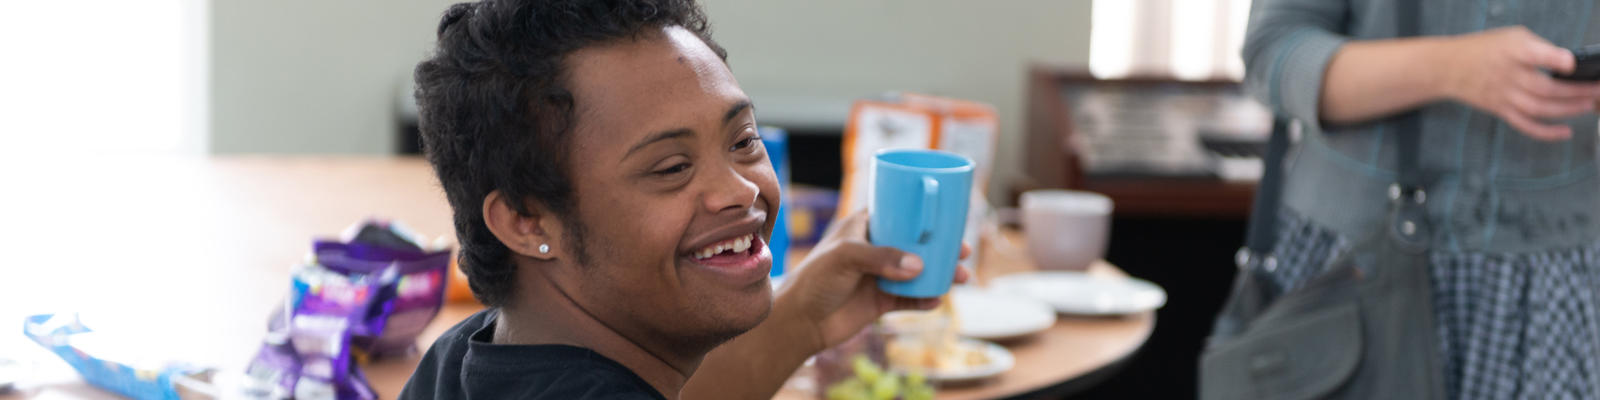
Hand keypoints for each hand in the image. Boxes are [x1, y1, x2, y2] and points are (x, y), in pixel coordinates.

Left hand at [773, 211, 969, 353]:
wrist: (800, 321)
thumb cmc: (815, 278)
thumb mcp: (845, 257)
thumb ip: (881, 257)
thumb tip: (919, 266)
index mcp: (865, 226)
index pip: (899, 211)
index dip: (925, 213)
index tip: (950, 214)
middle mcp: (876, 249)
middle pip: (917, 243)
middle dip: (943, 246)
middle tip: (963, 250)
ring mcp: (881, 276)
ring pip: (919, 272)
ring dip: (941, 274)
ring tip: (960, 277)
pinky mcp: (882, 302)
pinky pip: (912, 300)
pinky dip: (927, 299)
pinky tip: (936, 299)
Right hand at [1442, 26, 1599, 139]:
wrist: (1447, 68)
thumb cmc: (1483, 49)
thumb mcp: (1512, 36)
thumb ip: (1539, 48)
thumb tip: (1567, 65)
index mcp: (1511, 51)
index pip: (1533, 55)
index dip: (1554, 60)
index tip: (1571, 64)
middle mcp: (1508, 75)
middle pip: (1545, 88)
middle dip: (1576, 90)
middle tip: (1597, 89)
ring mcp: (1504, 96)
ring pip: (1540, 108)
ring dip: (1568, 109)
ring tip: (1589, 105)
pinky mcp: (1501, 110)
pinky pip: (1525, 125)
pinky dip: (1546, 132)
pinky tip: (1565, 132)